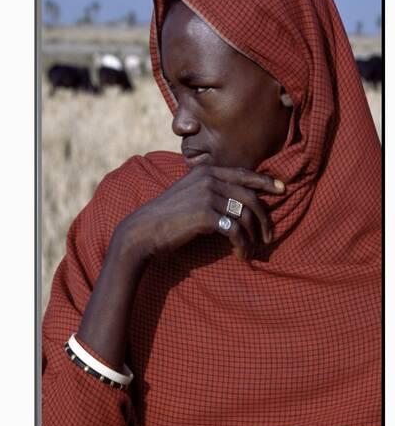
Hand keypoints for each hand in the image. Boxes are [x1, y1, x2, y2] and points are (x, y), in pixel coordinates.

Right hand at [118, 164, 285, 262]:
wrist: (144, 230)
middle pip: (250, 196)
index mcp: (206, 170)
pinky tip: (240, 255)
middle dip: (265, 217)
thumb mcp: (189, 193)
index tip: (282, 189)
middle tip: (270, 236)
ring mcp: (207, 194)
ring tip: (253, 250)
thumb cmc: (167, 216)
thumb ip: (211, 190)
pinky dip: (242, 245)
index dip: (266, 181)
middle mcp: (208, 178)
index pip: (244, 173)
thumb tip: (241, 201)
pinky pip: (235, 230)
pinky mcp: (205, 214)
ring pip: (245, 214)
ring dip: (253, 236)